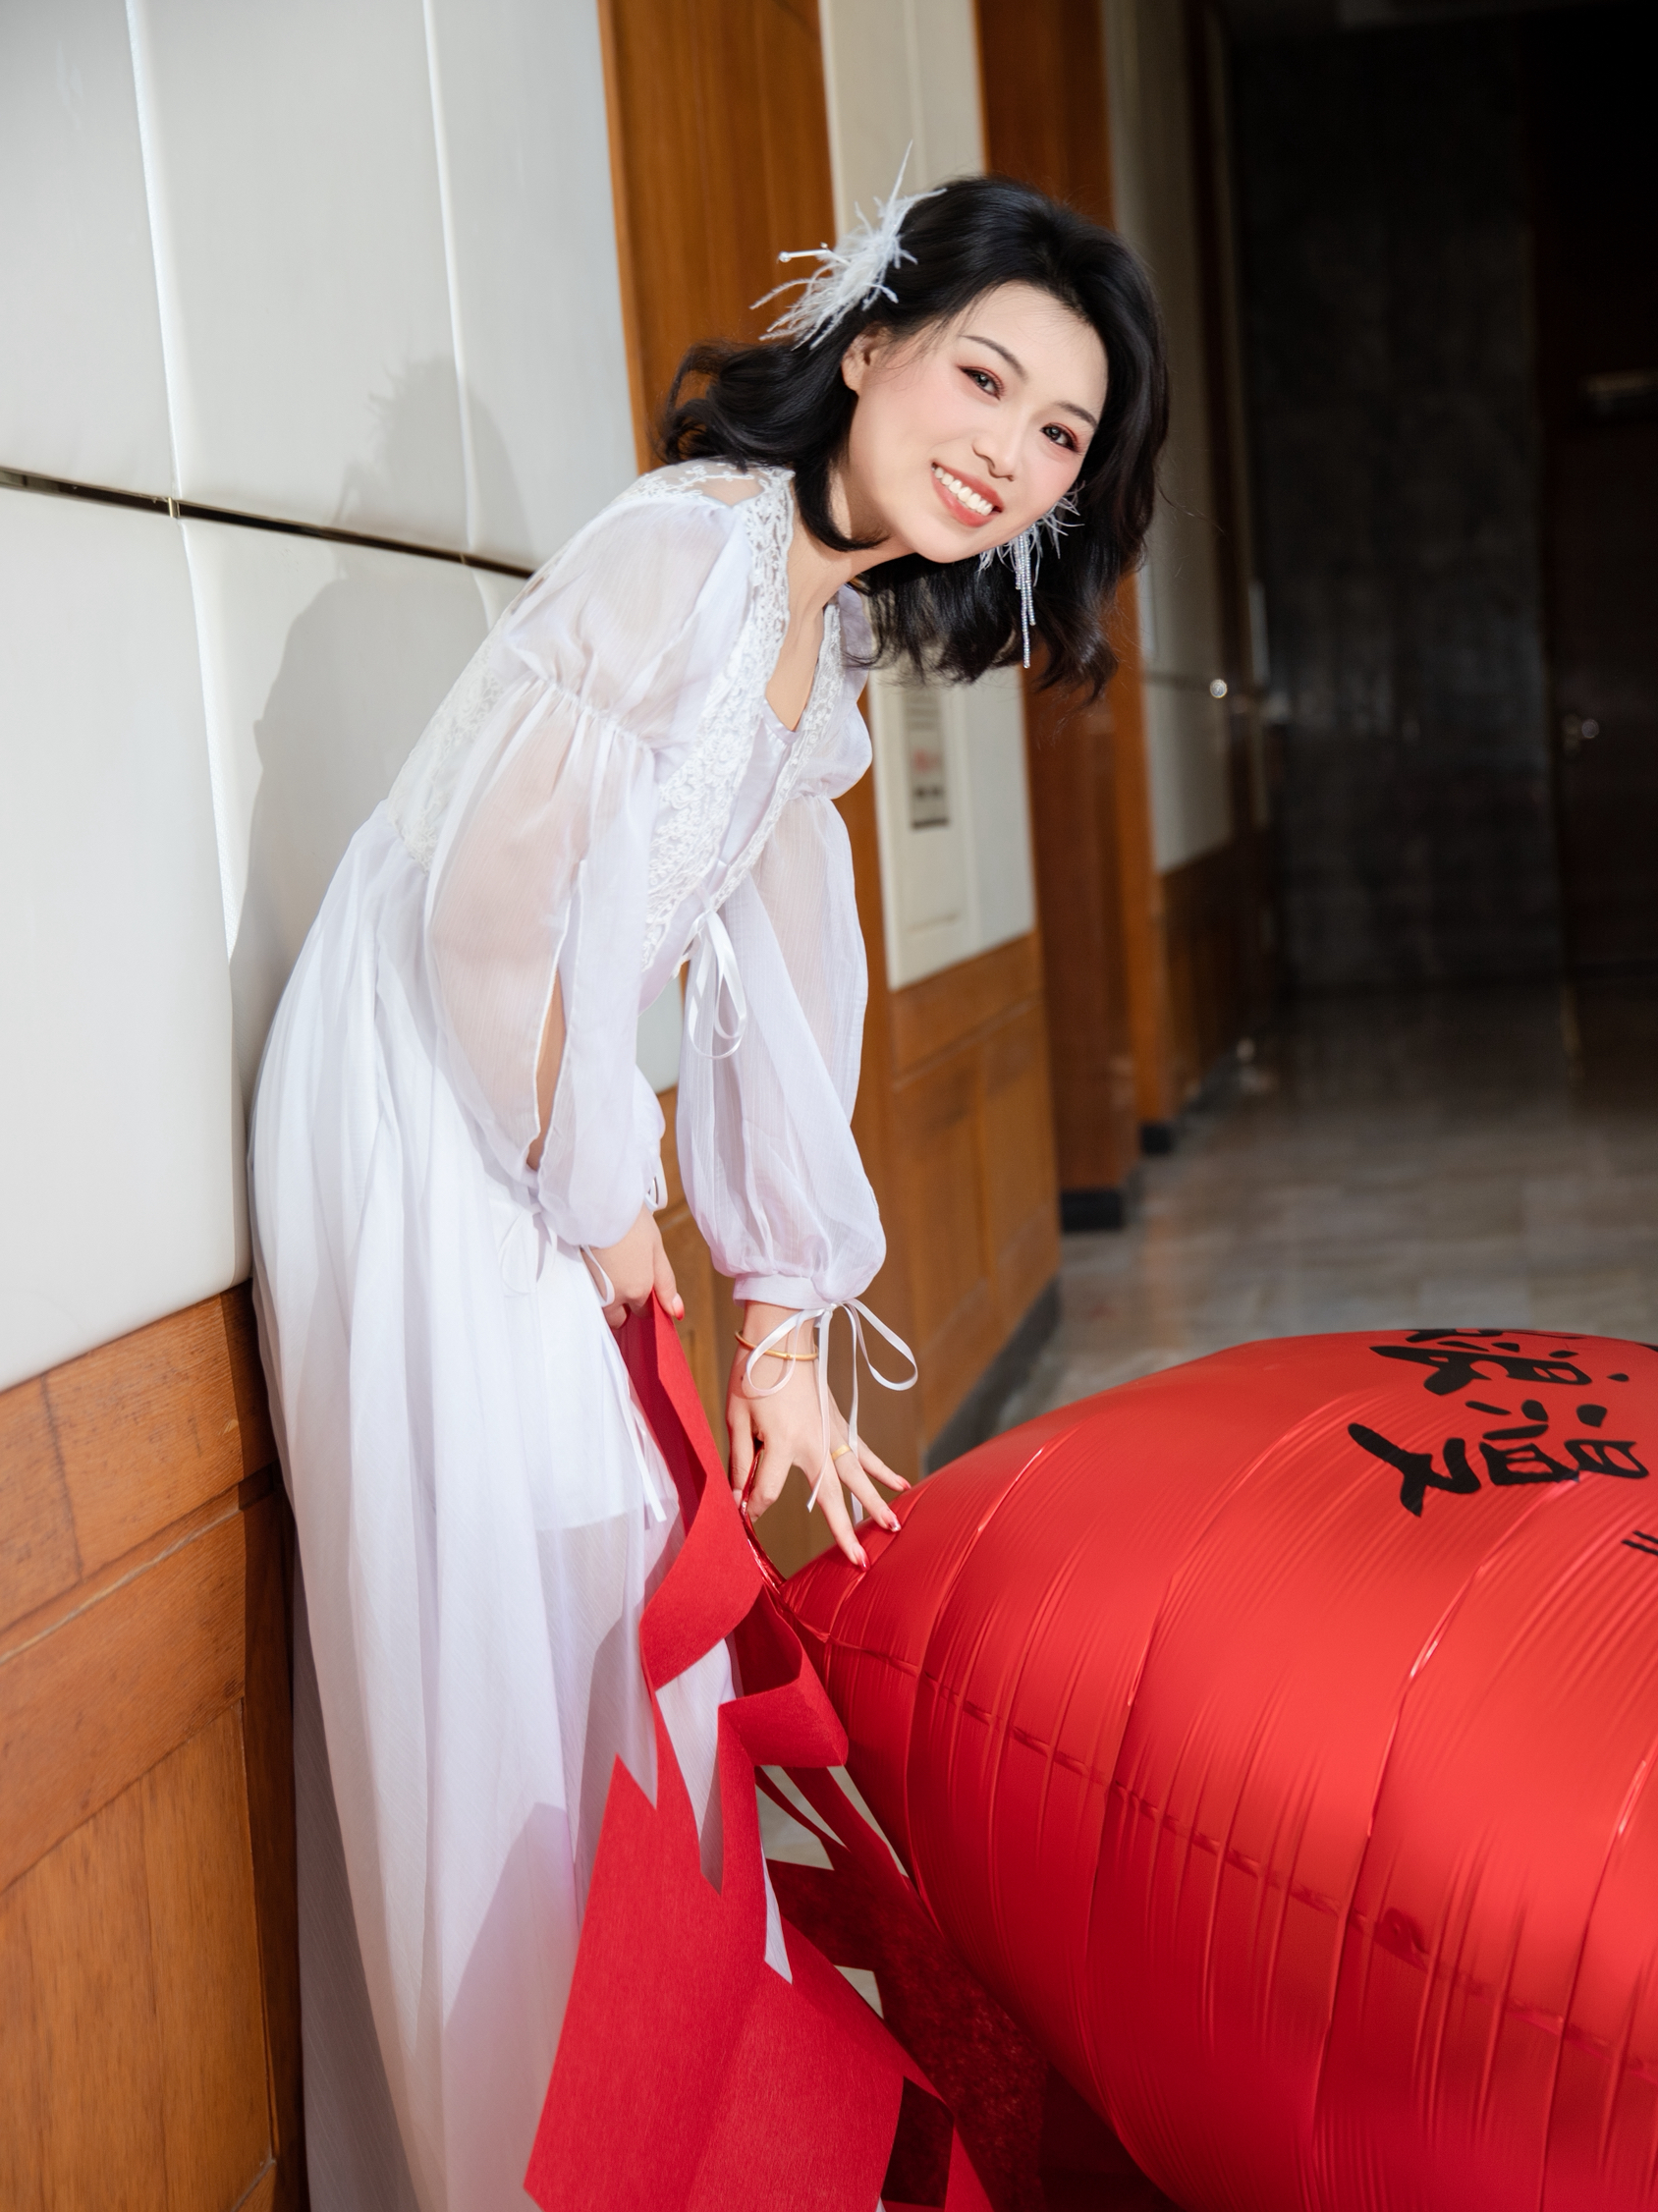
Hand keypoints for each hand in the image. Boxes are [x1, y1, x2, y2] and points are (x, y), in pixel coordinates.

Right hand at [587, 1206, 681, 1328]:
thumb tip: (677, 1312)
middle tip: (623, 1278)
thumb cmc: (630, 1222)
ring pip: (601, 1308)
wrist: (597, 1203)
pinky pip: (587, 1295)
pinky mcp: (574, 1281)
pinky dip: (592, 1287)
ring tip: (609, 1268)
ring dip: (606, 1298)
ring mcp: (591, 1291)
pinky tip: (595, 1266)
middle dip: (622, 1307)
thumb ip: (665, 1283)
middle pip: (618, 1318)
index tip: (641, 1286)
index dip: (644, 1301)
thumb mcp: (656, 1249)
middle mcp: (613, 1297)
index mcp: (637, 1290)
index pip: (643, 1313)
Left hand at [726, 1303, 907, 1568]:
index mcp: (782, 1443)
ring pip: (856, 1476)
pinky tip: (902, 1484)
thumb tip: (740, 1496)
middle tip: (860, 1563)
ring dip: (875, 1502)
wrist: (778, 1335)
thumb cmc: (751, 1375)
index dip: (752, 1505)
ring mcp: (831, 1432)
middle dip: (843, 1531)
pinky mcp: (838, 1421)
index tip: (741, 1511)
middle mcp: (813, 1442)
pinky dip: (882, 1467)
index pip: (766, 1492)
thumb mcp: (737, 1418)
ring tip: (893, 1527)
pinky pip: (863, 1450)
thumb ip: (742, 1460)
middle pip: (830, 1496)